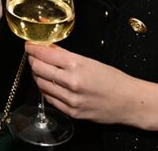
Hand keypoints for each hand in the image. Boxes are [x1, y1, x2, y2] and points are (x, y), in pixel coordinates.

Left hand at [26, 42, 157, 128]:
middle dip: (32, 60)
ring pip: (41, 84)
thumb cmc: (114, 80)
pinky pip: (49, 99)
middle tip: (33, 56)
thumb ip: (66, 55)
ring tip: (41, 69)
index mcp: (77, 65)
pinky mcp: (71, 112)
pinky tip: (49, 84)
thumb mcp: (90, 61)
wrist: (129, 102)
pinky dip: (46, 90)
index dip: (33, 48)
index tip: (29, 45)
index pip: (44, 54)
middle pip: (38, 69)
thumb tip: (48, 48)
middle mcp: (71, 82)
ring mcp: (70, 99)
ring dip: (38, 75)